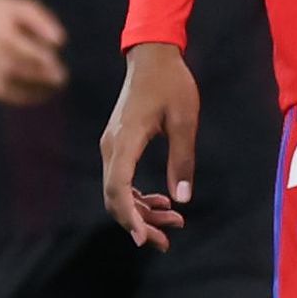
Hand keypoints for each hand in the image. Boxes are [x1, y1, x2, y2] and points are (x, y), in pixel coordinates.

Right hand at [97, 42, 197, 249]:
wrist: (152, 56)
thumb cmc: (171, 83)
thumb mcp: (184, 120)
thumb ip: (183, 159)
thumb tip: (183, 199)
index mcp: (126, 140)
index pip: (119, 188)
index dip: (129, 217)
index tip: (144, 238)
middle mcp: (112, 146)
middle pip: (115, 197)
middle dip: (138, 223)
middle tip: (166, 242)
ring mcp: (112, 146)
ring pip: (117, 192)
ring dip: (141, 211)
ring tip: (174, 222)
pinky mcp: (118, 145)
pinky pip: (121, 179)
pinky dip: (138, 196)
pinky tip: (162, 201)